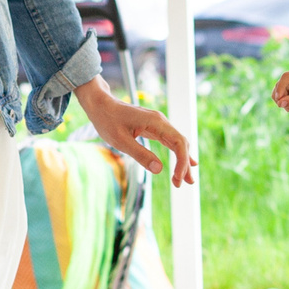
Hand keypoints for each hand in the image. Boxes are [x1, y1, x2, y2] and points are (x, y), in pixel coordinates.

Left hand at [74, 77, 196, 187]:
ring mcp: (158, 124)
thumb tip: (159, 169)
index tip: (178, 178)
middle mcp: (161, 121)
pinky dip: (177, 153)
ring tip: (186, 179)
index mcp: (156, 122)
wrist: (101, 105)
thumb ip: (140, 155)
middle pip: (181, 143)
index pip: (179, 143)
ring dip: (183, 160)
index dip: (182, 161)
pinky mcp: (154, 127)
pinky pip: (170, 141)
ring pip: (177, 143)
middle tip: (187, 183)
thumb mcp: (121, 141)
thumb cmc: (108, 121)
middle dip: (185, 164)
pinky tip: (184, 163)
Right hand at [271, 67, 288, 125]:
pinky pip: (277, 95)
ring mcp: (288, 80)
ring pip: (276, 91)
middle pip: (279, 85)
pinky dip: (283, 102)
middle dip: (283, 99)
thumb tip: (279, 103)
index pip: (286, 77)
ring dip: (283, 102)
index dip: (280, 87)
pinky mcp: (285, 86)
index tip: (279, 99)